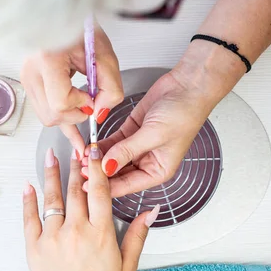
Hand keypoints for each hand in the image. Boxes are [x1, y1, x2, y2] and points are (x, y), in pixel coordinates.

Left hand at [13, 147, 159, 270]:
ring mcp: (52, 237)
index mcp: (100, 233)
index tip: (94, 151)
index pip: (98, 191)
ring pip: (52, 198)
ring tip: (51, 155)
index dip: (96, 168)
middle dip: (75, 166)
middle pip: (74, 190)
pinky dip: (28, 199)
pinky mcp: (34, 246)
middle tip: (75, 148)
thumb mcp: (127, 266)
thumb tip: (151, 211)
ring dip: (51, 174)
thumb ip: (138, 235)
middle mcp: (75, 231)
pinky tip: (28, 185)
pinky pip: (29, 217)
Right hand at [20, 27, 123, 158]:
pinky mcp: (28, 82)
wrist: (62, 16)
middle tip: (90, 102)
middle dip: (76, 115)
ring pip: (46, 117)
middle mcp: (32, 71)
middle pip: (52, 115)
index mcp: (48, 59)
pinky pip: (43, 110)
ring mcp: (27, 78)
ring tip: (83, 109)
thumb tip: (101, 111)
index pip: (60, 102)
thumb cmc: (80, 28)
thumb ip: (110, 87)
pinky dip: (60, 115)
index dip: (80, 104)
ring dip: (68, 117)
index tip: (91, 95)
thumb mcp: (104, 55)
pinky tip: (71, 120)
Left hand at [80, 69, 219, 197]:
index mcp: (158, 171)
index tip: (88, 185)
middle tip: (81, 170)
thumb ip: (127, 151)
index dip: (106, 186)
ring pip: (112, 158)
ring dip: (97, 158)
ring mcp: (138, 146)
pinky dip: (100, 144)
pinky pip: (112, 142)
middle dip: (99, 172)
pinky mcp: (131, 131)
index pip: (127, 185)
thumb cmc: (184, 112)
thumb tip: (106, 166)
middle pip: (117, 174)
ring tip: (82, 158)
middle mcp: (148, 162)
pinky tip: (88, 146)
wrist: (189, 85)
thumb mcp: (154, 135)